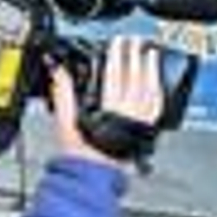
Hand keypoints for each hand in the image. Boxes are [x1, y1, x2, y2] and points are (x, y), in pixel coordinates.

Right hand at [49, 36, 165, 167]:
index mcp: (108, 111)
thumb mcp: (65, 123)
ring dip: (151, 70)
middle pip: (136, 78)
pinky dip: (158, 91)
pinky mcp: (146, 130)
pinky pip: (157, 106)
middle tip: (136, 40)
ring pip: (150, 90)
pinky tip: (157, 83)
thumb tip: (58, 69)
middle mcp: (128, 115)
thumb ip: (63, 93)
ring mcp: (140, 123)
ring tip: (151, 54)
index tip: (119, 41)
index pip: (115, 74)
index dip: (117, 55)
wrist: (93, 177)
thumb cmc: (80, 156)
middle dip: (136, 56)